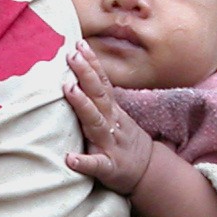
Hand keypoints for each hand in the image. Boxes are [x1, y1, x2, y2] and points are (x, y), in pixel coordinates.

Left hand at [62, 43, 153, 193]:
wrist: (148, 172)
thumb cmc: (124, 140)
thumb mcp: (116, 116)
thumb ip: (99, 98)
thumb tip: (80, 73)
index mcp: (112, 111)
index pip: (101, 83)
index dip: (92, 63)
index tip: (79, 44)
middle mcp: (112, 123)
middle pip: (99, 95)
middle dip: (85, 74)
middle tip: (71, 56)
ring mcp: (110, 145)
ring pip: (96, 123)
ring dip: (83, 105)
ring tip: (69, 89)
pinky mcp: (108, 168)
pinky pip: (96, 164)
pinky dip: (83, 162)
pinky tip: (69, 159)